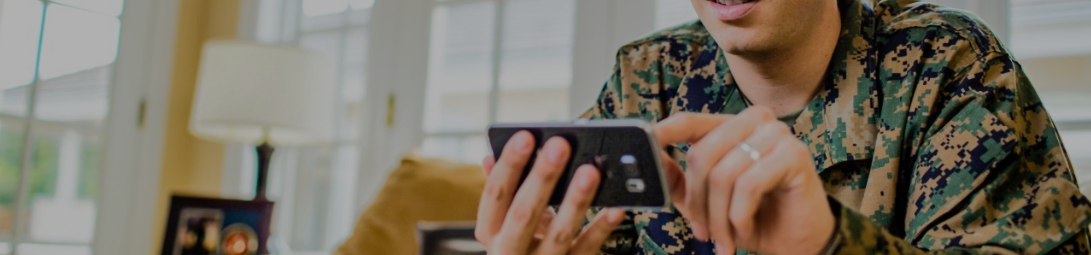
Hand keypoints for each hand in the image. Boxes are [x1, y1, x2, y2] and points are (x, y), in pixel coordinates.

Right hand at [475, 131, 625, 253]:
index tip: (526, 136)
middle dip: (542, 177)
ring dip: (575, 200)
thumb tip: (490, 157)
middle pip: (523, 213)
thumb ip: (503, 190)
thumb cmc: (522, 240)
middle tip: (560, 146)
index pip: (495, 194)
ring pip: (559, 233)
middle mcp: (509, 250)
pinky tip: (615, 209)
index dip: (509, 164)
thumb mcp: (506, 218)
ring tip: (590, 171)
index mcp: (490, 230)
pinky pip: (586, 249)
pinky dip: (601, 229)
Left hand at [654, 107, 834, 254]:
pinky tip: (746, 229)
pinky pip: (748, 185)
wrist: (798, 241)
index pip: (690, 121)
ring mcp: (777, 134)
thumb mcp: (706, 200)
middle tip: (702, 233)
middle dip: (697, 202)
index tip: (645, 143)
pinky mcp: (794, 154)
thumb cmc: (754, 216)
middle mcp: (755, 121)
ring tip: (724, 238)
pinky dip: (740, 216)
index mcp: (732, 126)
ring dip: (719, 217)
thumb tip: (649, 159)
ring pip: (723, 174)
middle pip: (703, 154)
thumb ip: (678, 179)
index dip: (665, 132)